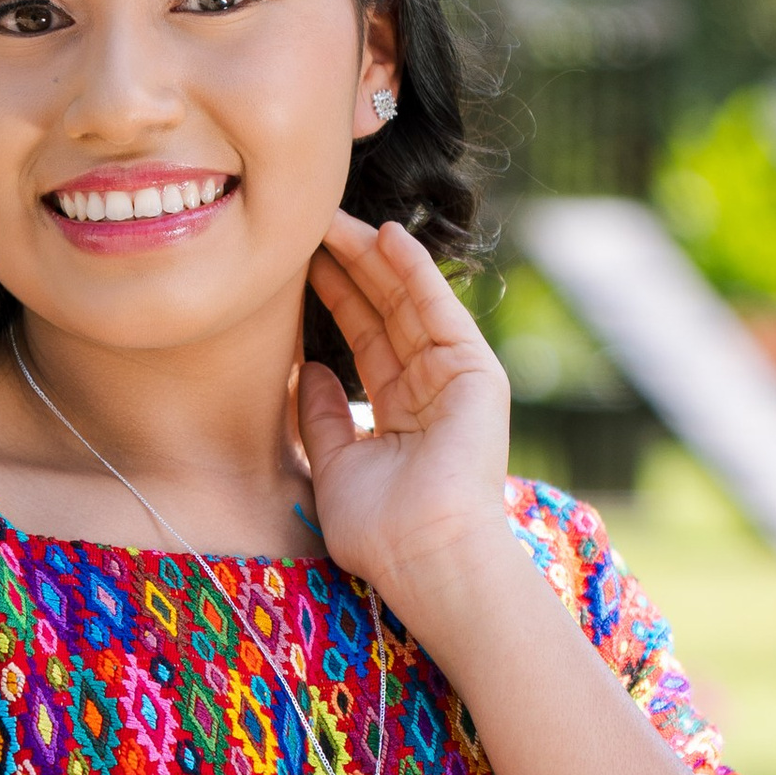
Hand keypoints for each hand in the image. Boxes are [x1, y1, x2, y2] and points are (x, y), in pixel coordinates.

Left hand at [297, 210, 513, 634]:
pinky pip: (440, 311)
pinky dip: (416, 271)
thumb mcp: (333, 462)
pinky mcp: (477, 373)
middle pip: (385, 314)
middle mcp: (430, 391)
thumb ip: (321, 414)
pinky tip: (386, 234)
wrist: (424, 556)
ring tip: (336, 218)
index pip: (363, 339)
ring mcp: (456, 380)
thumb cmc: (380, 529)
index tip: (298, 264)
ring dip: (375, 258)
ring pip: (408, 304)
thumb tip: (305, 369)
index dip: (333, 299)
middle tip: (311, 225)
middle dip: (350, 268)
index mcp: (398, 414)